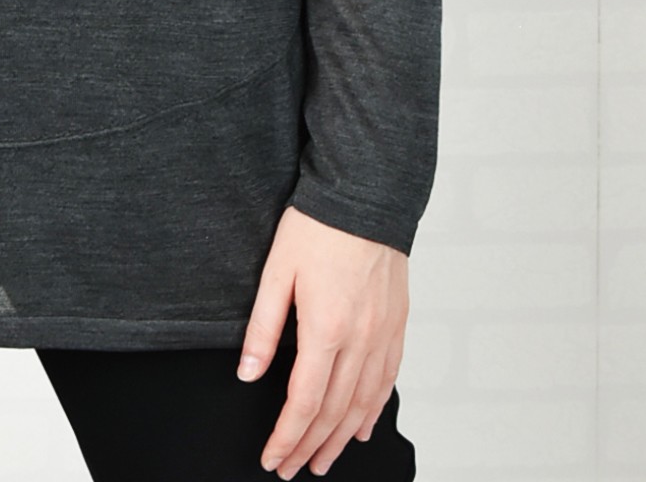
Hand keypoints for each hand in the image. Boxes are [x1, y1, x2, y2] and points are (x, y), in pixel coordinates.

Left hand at [236, 207, 407, 477]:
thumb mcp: (276, 271)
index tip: (273, 458)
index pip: (304, 401)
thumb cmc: (317, 226)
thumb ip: (263, 327)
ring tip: (324, 461)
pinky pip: (388, 378)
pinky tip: (361, 426)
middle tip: (292, 470)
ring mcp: (383, 333)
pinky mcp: (397, 322)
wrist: (367, 192)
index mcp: (326, 328)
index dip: (287, 436)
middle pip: (334, 411)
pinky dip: (373, 409)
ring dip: (341, 438)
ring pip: (364, 402)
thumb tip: (248, 374)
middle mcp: (360, 339)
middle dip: (311, 446)